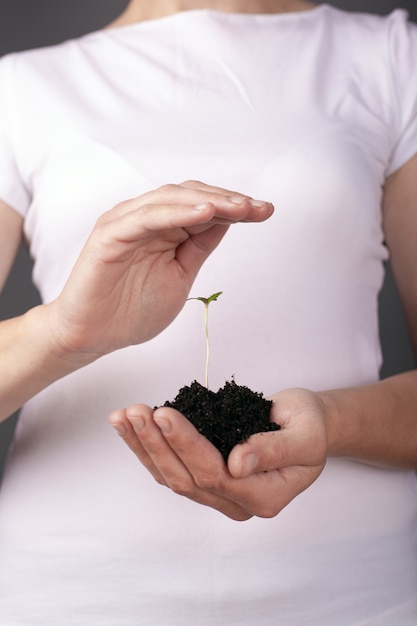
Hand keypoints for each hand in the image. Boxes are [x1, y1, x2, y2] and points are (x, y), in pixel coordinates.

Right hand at [45, 181, 272, 363]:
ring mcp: (125, 223)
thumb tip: (228, 220)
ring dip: (207, 201)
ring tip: (238, 207)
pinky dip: (176, 212)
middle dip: (227, 200)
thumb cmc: (130, 311)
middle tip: (258, 208)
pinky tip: (204, 213)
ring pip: (170, 199)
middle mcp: (143, 219)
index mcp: (161, 227)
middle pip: (189, 195)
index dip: (234, 207)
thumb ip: (199, 246)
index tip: (264, 211)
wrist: (92, 337)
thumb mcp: (180, 276)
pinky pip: (146, 217)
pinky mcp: (109, 234)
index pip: (201, 205)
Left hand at [109, 388, 326, 520]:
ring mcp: (220, 494)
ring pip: (172, 477)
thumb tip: (236, 463)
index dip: (186, 444)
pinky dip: (148, 447)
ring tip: (122, 416)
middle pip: (187, 479)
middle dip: (157, 444)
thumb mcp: (306, 434)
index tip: (164, 413)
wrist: (307, 426)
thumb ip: (274, 449)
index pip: (216, 474)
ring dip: (144, 446)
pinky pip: (172, 468)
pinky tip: (130, 426)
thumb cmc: (310, 425)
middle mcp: (238, 502)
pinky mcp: (207, 478)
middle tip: (135, 411)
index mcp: (265, 496)